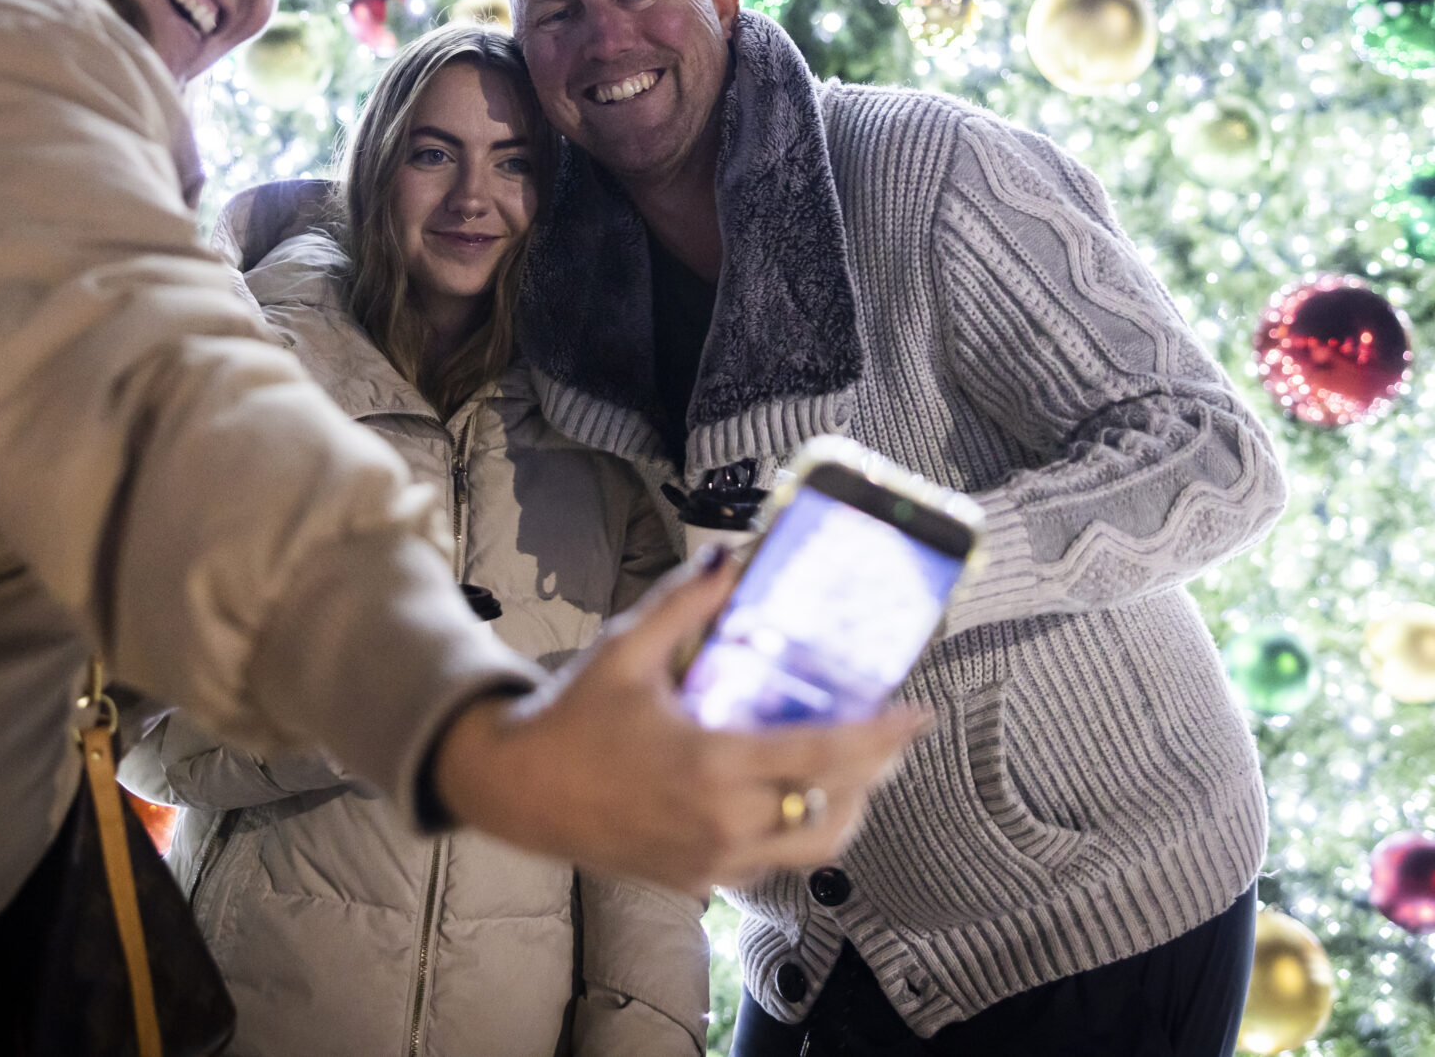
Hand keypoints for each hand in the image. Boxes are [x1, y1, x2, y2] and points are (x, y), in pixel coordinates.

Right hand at [427, 551, 929, 894]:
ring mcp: (710, 862)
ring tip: (856, 769)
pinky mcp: (696, 881)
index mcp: (710, 765)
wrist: (518, 791)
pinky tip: (791, 795)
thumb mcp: (625, 649)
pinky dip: (794, 833)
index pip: (822, 757)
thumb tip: (729, 553)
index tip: (917, 714)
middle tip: (892, 736)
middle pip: (834, 813)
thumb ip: (683, 602)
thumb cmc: (571, 718)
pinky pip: (769, 864)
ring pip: (810, 850)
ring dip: (844, 810)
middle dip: (876, 775)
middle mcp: (720, 824)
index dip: (880, 738)